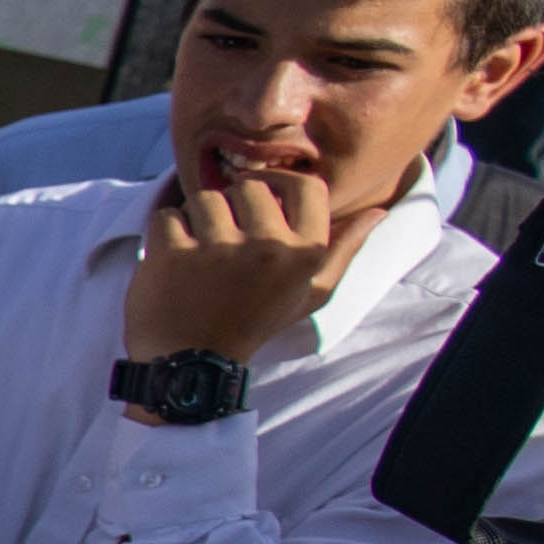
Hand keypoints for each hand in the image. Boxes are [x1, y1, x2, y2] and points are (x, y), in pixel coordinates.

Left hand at [126, 151, 350, 368]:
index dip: (280, 181)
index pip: (306, 184)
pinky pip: (167, 214)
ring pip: (204, 197)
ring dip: (197, 219)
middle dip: (232, 206)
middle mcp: (267, 246)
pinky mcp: (173, 253)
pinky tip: (174, 261)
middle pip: (247, 186)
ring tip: (200, 253)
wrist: (194, 362)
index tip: (261, 194)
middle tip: (225, 239)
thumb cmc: (254, 322)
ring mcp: (218, 248)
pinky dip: (166, 233)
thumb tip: (377, 212)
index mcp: (305, 252)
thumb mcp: (310, 293)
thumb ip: (343, 250)